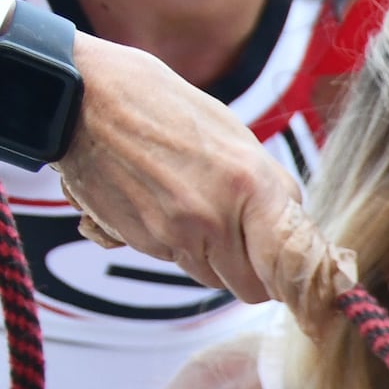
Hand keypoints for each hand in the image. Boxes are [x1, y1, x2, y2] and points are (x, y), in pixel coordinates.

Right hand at [59, 34, 350, 322]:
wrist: (80, 95)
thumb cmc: (160, 104)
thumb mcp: (234, 135)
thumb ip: (267, 187)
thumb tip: (293, 229)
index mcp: (251, 185)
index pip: (292, 267)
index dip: (300, 284)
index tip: (308, 293)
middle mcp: (215, 218)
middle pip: (250, 287)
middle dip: (253, 273)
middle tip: (245, 242)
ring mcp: (174, 234)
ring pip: (211, 278)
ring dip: (213, 258)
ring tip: (195, 206)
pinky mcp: (138, 241)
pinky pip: (173, 260)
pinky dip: (175, 244)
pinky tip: (162, 202)